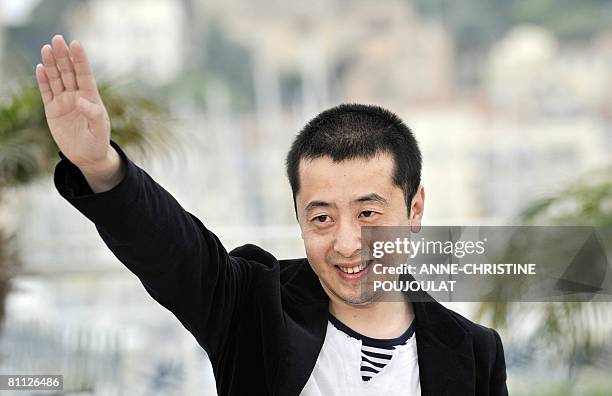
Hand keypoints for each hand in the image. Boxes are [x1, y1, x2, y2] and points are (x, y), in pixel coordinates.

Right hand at [35, 35, 112, 172]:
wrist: (87, 156)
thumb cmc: (98, 142)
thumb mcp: (99, 131)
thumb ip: (93, 115)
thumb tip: (81, 100)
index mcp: (91, 98)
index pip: (85, 75)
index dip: (80, 59)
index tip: (76, 43)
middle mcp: (77, 96)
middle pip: (69, 72)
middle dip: (64, 56)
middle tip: (57, 39)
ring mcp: (64, 102)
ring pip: (56, 79)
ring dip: (52, 64)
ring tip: (47, 48)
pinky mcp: (52, 110)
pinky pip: (46, 92)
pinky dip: (43, 80)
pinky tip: (41, 68)